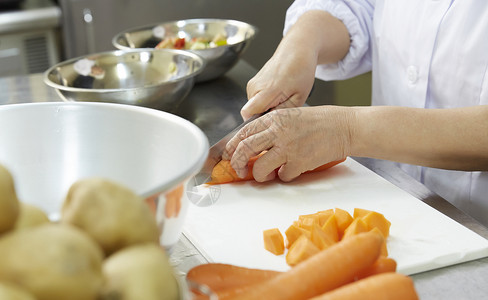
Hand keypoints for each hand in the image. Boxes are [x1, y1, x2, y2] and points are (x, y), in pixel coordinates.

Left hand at [223, 106, 352, 181]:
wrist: (344, 127)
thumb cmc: (319, 122)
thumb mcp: (290, 116)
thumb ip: (271, 128)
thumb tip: (253, 145)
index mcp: (274, 119)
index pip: (243, 133)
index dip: (232, 147)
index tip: (229, 156)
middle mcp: (278, 131)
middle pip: (245, 149)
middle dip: (237, 163)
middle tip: (239, 171)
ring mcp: (288, 147)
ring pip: (259, 168)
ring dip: (260, 175)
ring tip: (267, 174)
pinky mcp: (299, 162)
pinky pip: (283, 176)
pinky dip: (285, 176)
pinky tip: (293, 168)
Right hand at [241, 46, 316, 119]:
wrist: (296, 51)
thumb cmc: (300, 70)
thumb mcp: (299, 97)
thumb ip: (282, 113)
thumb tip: (271, 123)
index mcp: (266, 91)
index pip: (247, 115)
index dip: (257, 123)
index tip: (269, 124)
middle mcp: (254, 87)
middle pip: (251, 113)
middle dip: (265, 116)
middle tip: (283, 108)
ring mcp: (252, 84)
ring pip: (254, 107)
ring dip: (266, 107)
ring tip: (282, 98)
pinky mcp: (252, 83)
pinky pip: (255, 100)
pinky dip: (265, 101)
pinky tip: (278, 93)